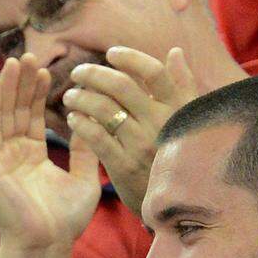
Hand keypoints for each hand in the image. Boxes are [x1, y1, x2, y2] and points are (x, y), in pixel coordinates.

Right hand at [0, 54, 101, 252]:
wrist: (47, 246)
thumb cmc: (64, 221)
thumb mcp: (84, 179)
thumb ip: (86, 150)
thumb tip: (94, 124)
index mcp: (32, 157)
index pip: (33, 117)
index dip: (39, 93)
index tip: (49, 69)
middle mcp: (13, 155)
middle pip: (16, 111)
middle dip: (23, 84)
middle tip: (30, 55)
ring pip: (2, 116)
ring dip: (7, 88)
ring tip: (15, 62)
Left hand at [63, 46, 197, 215]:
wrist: (177, 205)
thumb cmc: (178, 156)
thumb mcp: (187, 120)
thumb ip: (182, 85)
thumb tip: (175, 52)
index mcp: (177, 108)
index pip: (154, 73)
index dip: (130, 58)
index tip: (110, 53)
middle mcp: (160, 123)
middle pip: (122, 86)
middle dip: (94, 74)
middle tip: (77, 73)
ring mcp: (142, 145)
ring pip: (104, 109)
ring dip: (81, 98)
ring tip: (69, 96)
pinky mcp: (125, 166)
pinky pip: (97, 138)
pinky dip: (81, 124)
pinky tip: (72, 119)